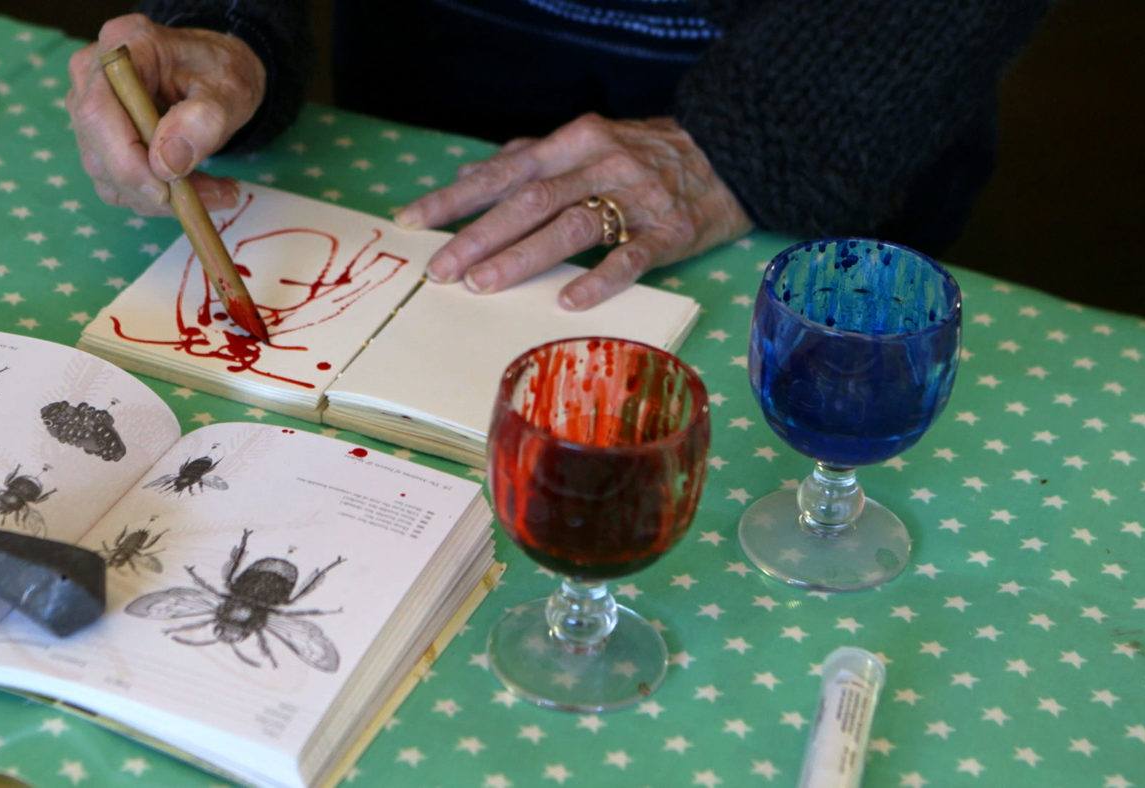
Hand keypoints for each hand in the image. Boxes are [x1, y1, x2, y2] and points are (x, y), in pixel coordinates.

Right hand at [66, 14, 265, 214]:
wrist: (213, 73)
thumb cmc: (219, 72)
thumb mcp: (229, 90)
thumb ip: (203, 120)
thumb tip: (166, 164)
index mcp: (122, 44)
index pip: (98, 111)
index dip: (125, 159)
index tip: (168, 189)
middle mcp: (91, 75)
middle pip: (98, 149)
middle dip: (153, 187)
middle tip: (215, 195)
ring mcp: (89, 111)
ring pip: (108, 176)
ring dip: (163, 199)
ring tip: (219, 191)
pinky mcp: (98, 143)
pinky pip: (118, 186)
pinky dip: (159, 199)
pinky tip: (197, 190)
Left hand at [395, 114, 752, 308]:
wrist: (732, 153)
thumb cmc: (646, 155)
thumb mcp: (586, 144)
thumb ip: (529, 159)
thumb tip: (470, 176)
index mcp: (573, 142)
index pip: (502, 173)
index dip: (454, 198)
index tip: (412, 221)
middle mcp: (599, 164)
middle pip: (529, 200)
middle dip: (478, 235)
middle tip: (441, 269)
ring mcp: (636, 198)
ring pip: (570, 226)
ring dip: (522, 256)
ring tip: (482, 285)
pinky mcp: (669, 232)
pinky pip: (630, 257)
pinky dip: (597, 279)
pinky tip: (566, 300)